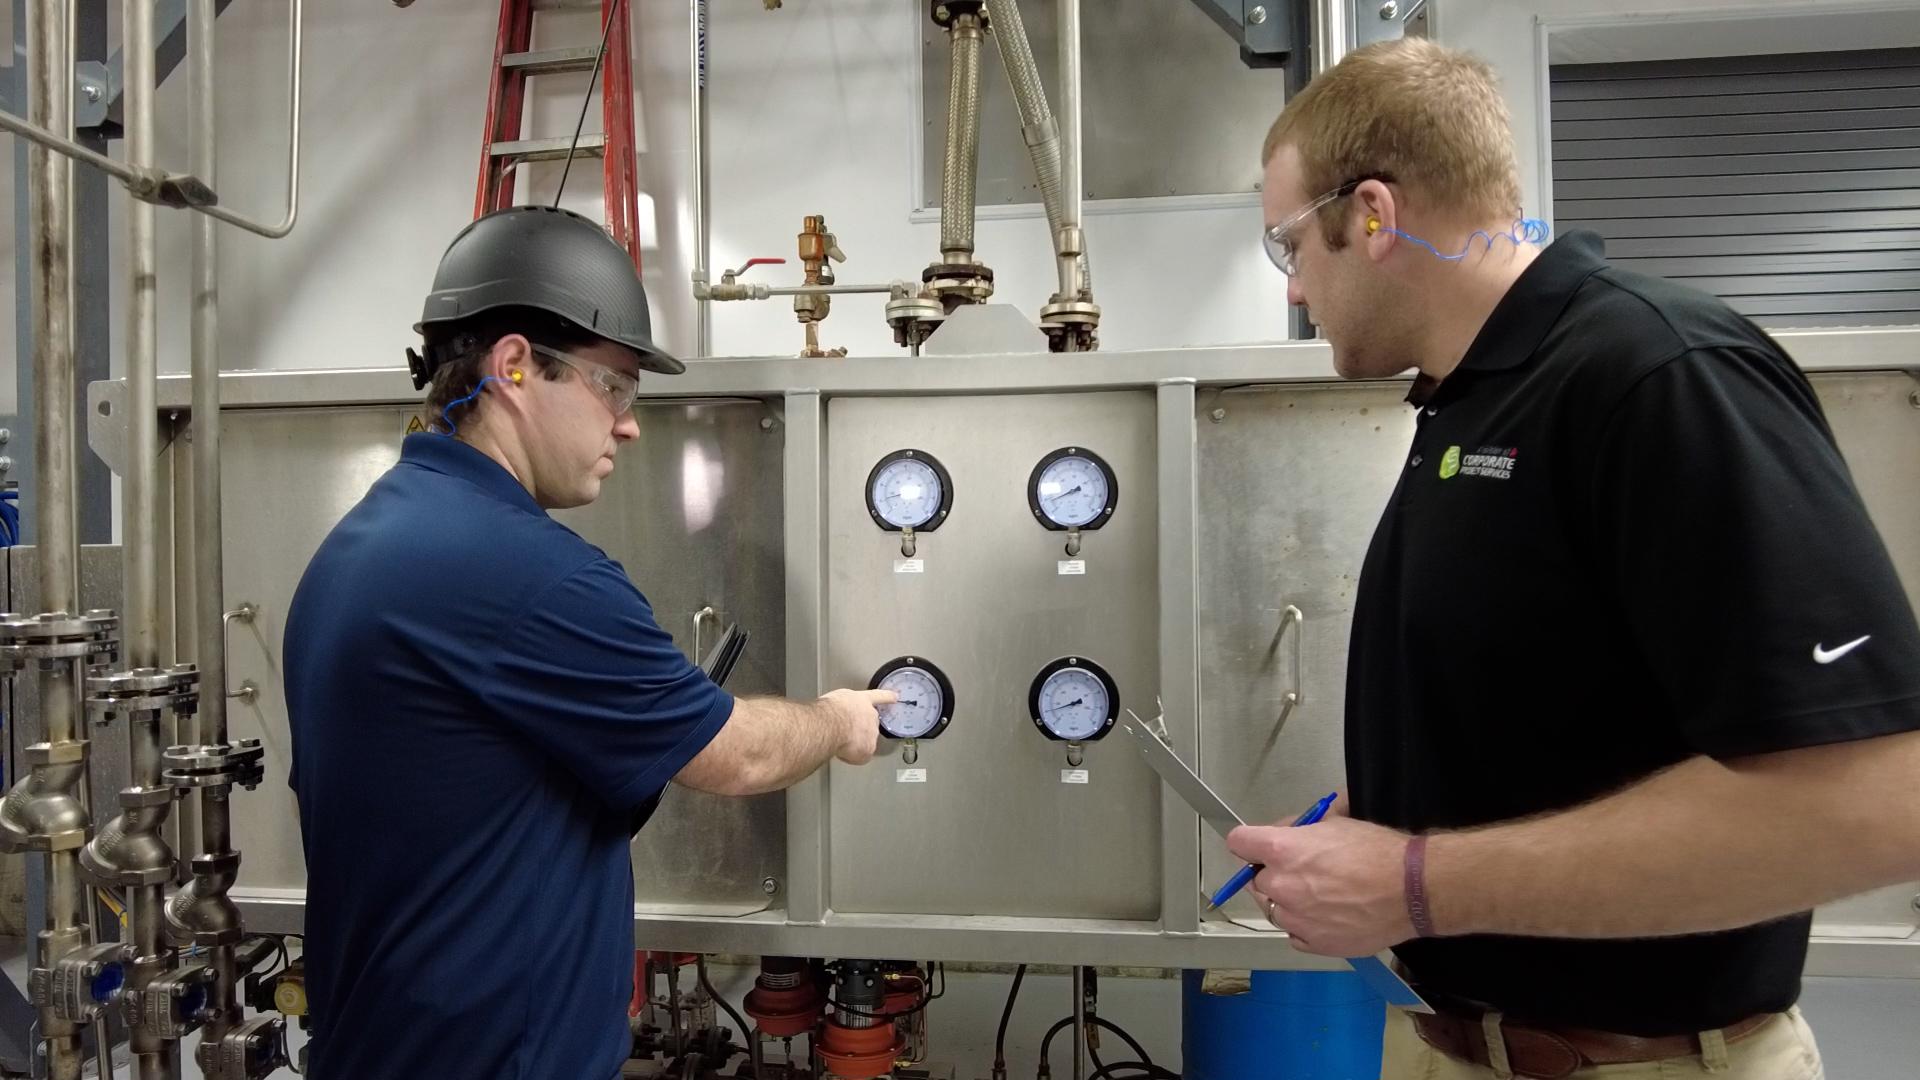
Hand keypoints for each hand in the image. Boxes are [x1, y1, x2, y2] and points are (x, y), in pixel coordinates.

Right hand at [820, 688, 891, 764]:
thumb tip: (838, 710)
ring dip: (856, 743)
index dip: (887, 697)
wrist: (832, 724)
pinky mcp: (869, 749)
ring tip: (840, 742)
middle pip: (871, 724)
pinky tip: (842, 752)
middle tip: (845, 732)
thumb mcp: (836, 698)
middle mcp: (870, 715)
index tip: (895, 697)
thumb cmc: (830, 710)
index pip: (879, 697)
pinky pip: (862, 756)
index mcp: (862, 700)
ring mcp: (872, 733)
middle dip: (861, 729)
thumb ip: (843, 704)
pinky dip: (852, 757)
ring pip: (866, 741)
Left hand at [1226, 815, 1415, 956]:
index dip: (1249, 843)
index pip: (1238, 843)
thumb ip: (1300, 829)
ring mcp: (1295, 919)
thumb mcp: (1335, 822)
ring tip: (1320, 896)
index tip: (1257, 846)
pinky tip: (1327, 916)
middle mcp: (1281, 886)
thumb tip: (1287, 832)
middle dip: (1273, 874)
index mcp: (1282, 850)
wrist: (1411, 890)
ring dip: (1287, 903)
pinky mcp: (1313, 944)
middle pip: (1256, 880)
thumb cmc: (1376, 852)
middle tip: (1301, 870)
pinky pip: (1294, 934)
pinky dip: (1304, 927)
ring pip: (1274, 910)